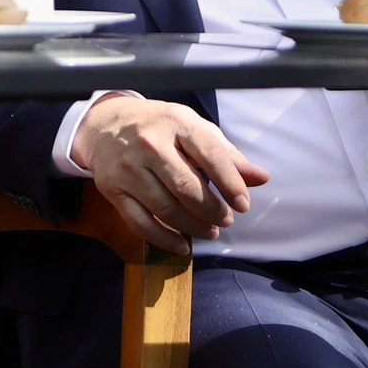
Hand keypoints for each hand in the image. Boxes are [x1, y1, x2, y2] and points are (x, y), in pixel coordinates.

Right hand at [71, 96, 270, 254]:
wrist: (106, 124)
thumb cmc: (160, 127)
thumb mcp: (194, 129)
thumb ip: (227, 155)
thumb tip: (261, 178)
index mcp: (177, 123)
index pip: (210, 154)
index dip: (230, 183)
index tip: (243, 205)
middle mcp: (149, 143)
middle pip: (187, 187)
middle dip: (212, 210)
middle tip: (226, 220)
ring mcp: (128, 168)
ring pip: (165, 208)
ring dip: (193, 227)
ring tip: (210, 231)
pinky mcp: (113, 189)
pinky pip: (140, 222)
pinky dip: (164, 239)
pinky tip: (182, 245)